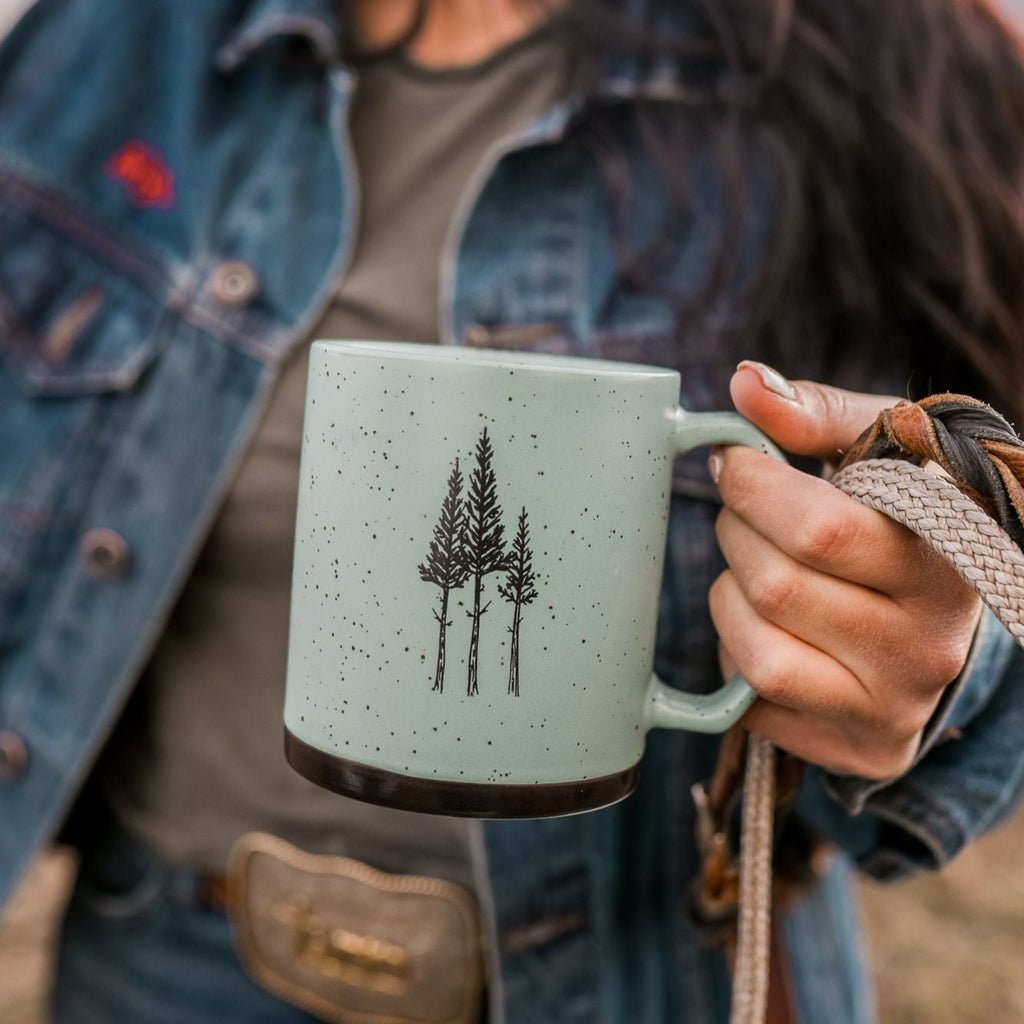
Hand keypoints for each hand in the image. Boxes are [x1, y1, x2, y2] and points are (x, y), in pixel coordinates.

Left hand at [709, 361, 981, 779]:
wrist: (936, 619)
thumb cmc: (895, 518)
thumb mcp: (880, 450)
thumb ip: (814, 413)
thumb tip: (743, 384)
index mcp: (946, 555)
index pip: (822, 529)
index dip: (753, 488)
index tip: (734, 461)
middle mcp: (933, 643)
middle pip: (778, 587)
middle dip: (735, 536)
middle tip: (743, 516)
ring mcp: (899, 707)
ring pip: (757, 653)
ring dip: (729, 601)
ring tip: (754, 573)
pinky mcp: (862, 750)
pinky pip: (752, 703)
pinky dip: (736, 656)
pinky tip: (769, 627)